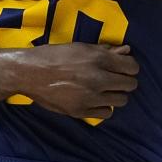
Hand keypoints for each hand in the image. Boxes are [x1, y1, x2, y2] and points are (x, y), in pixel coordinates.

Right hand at [19, 43, 138, 119]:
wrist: (29, 73)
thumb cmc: (55, 55)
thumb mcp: (81, 47)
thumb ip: (106, 50)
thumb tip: (127, 50)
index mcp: (98, 59)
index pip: (132, 67)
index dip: (130, 67)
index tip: (123, 68)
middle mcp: (98, 79)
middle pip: (130, 85)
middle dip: (125, 81)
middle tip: (114, 79)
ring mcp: (90, 97)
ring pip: (121, 100)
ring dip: (116, 94)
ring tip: (105, 90)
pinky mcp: (81, 111)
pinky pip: (107, 113)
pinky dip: (104, 107)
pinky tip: (96, 100)